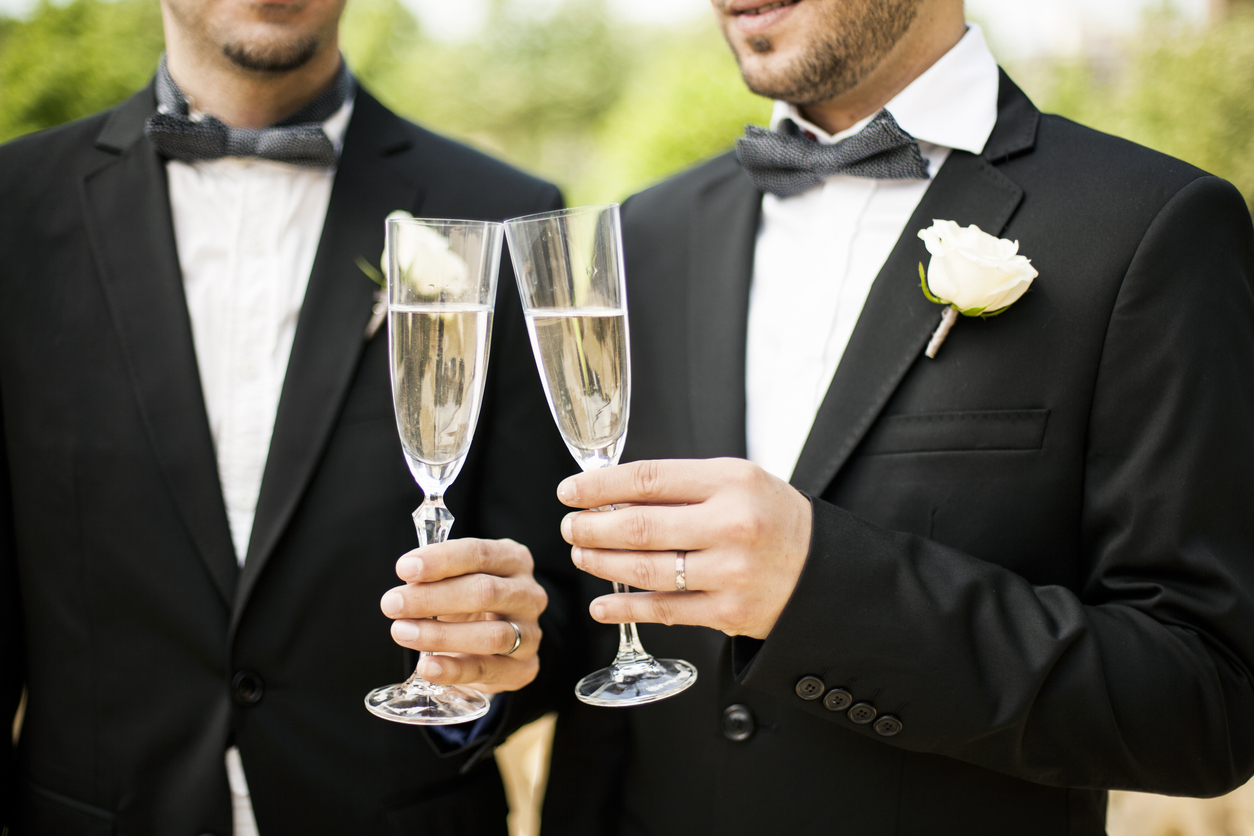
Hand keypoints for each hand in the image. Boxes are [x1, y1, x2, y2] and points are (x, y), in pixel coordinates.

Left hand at [380, 538, 546, 693]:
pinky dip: (453, 669)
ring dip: (440, 635)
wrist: (498, 645)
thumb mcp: (458, 580)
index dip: (441, 560)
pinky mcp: (524, 669)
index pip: (480, 553)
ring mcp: (531, 633)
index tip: (404, 569)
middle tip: (392, 604)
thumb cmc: (471, 603)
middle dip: (432, 597)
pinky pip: (487, 670)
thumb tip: (407, 581)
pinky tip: (426, 666)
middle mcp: (529, 595)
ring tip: (401, 632)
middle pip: (485, 592)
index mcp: (513, 560)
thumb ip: (436, 577)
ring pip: (491, 635)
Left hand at [558, 458, 811, 638]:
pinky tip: (602, 603)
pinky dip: (626, 607)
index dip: (600, 486)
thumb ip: (682, 486)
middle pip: (640, 527)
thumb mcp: (737, 482)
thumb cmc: (771, 519)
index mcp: (731, 482)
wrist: (822, 570)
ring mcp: (730, 572)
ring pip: (646, 569)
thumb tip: (612, 494)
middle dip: (593, 527)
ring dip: (602, 563)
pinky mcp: (729, 613)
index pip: (649, 479)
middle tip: (570, 526)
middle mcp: (731, 526)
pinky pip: (665, 611)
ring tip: (581, 553)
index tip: (570, 491)